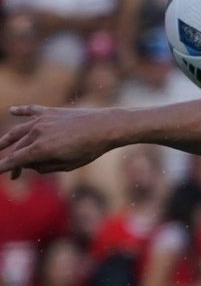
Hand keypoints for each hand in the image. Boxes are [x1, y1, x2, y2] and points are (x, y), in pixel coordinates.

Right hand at [0, 105, 119, 177]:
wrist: (104, 127)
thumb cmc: (89, 150)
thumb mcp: (68, 165)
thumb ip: (46, 166)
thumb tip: (30, 164)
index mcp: (41, 149)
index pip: (15, 160)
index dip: (4, 167)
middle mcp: (37, 133)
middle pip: (18, 149)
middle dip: (13, 163)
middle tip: (14, 175)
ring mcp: (41, 121)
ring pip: (19, 131)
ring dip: (7, 139)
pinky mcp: (50, 112)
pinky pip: (30, 110)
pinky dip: (20, 111)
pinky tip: (11, 111)